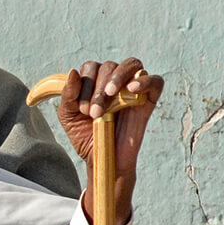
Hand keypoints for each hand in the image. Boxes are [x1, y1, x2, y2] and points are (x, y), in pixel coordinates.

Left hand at [56, 58, 163, 224]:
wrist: (103, 159)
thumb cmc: (85, 137)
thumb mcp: (68, 116)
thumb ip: (68, 94)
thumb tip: (73, 71)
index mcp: (94, 82)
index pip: (91, 67)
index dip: (85, 83)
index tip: (82, 109)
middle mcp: (113, 82)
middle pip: (109, 66)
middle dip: (98, 87)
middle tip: (94, 112)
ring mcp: (132, 89)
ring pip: (132, 64)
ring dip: (118, 76)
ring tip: (110, 94)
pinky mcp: (148, 101)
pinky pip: (155, 81)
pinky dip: (145, 81)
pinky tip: (132, 89)